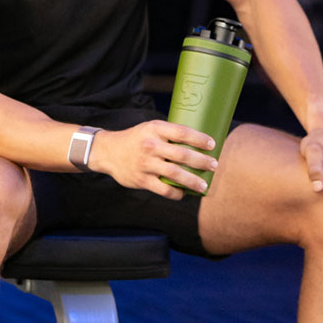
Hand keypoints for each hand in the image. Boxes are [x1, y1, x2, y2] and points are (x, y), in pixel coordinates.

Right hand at [88, 121, 217, 199]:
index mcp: (155, 129)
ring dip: (193, 180)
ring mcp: (146, 164)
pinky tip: (184, 194)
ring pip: (175, 174)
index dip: (199, 139)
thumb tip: (197, 143)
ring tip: (204, 184)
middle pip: (182, 154)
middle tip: (214, 165)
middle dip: (202, 161)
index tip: (212, 144)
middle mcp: (150, 145)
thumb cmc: (136, 139)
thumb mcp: (150, 129)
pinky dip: (176, 193)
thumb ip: (169, 134)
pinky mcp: (142, 180)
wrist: (108, 152)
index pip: (182, 132)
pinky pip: (164, 189)